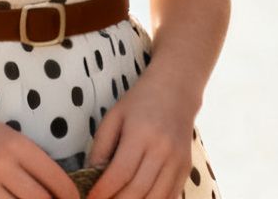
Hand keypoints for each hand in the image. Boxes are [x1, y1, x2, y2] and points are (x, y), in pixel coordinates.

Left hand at [83, 73, 200, 198]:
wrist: (176, 90)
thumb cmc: (140, 102)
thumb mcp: (113, 117)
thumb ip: (100, 148)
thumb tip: (90, 177)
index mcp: (141, 134)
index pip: (120, 173)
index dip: (102, 192)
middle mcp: (163, 150)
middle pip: (137, 190)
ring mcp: (178, 161)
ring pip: (156, 198)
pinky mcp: (187, 169)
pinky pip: (171, 196)